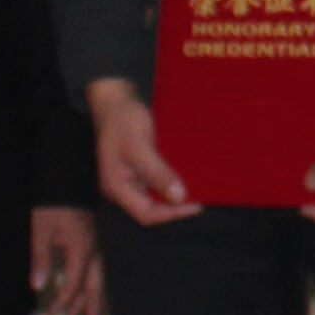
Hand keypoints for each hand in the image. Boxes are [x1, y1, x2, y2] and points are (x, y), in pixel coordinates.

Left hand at [29, 206, 101, 314]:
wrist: (67, 180)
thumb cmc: (52, 204)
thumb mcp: (40, 230)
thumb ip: (40, 258)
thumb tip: (36, 286)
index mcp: (82, 248)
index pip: (75, 282)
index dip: (64, 300)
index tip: (53, 314)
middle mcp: (95, 251)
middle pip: (95, 287)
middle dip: (90, 312)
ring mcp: (99, 247)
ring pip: (99, 281)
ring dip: (93, 303)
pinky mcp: (97, 243)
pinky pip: (100, 272)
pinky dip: (96, 288)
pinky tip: (92, 298)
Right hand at [89, 81, 192, 225]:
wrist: (114, 100)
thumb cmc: (124, 120)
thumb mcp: (140, 146)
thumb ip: (157, 173)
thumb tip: (178, 197)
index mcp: (116, 187)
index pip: (146, 214)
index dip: (172, 214)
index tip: (196, 205)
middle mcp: (119, 188)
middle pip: (148, 210)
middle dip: (173, 208)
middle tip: (199, 200)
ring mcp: (126, 179)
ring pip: (151, 199)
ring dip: (172, 197)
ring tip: (195, 191)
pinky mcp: (133, 170)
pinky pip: (152, 185)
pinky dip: (168, 185)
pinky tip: (183, 179)